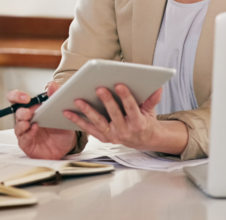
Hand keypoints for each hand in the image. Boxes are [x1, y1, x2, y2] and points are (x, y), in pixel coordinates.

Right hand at [11, 82, 78, 159]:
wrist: (65, 146)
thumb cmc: (60, 128)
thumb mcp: (61, 112)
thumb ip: (55, 97)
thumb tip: (52, 84)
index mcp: (31, 108)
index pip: (16, 99)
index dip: (17, 96)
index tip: (26, 98)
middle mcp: (26, 119)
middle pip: (16, 112)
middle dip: (21, 111)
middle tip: (28, 112)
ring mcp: (25, 131)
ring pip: (18, 125)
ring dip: (22, 123)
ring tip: (29, 122)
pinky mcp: (26, 142)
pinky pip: (23, 138)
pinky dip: (28, 133)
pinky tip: (34, 130)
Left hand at [64, 84, 186, 154]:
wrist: (142, 141)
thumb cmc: (144, 121)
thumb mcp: (150, 111)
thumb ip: (151, 100)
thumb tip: (158, 88)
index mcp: (138, 123)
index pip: (132, 108)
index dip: (126, 97)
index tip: (119, 84)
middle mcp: (125, 132)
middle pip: (114, 115)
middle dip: (106, 101)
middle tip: (98, 88)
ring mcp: (113, 136)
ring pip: (98, 123)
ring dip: (87, 111)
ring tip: (77, 100)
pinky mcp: (103, 138)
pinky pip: (88, 129)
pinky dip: (77, 121)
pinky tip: (67, 112)